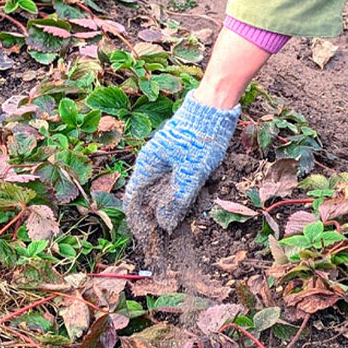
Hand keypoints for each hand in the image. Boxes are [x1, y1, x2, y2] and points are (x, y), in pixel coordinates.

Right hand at [123, 96, 240, 233]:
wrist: (215, 108)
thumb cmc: (199, 137)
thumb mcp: (191, 173)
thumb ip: (177, 200)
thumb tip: (165, 225)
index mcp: (147, 165)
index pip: (133, 200)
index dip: (138, 221)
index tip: (148, 239)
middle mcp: (153, 164)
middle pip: (151, 198)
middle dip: (163, 215)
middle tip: (174, 230)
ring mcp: (167, 161)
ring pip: (169, 191)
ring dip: (181, 201)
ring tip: (194, 201)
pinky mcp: (182, 159)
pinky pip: (182, 181)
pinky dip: (191, 189)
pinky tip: (204, 186)